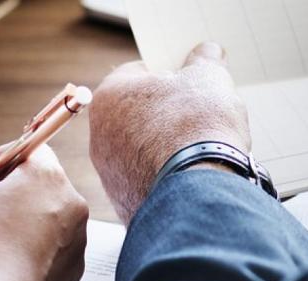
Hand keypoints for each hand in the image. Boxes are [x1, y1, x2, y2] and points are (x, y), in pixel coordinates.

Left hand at [89, 42, 250, 224]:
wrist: (197, 193)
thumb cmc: (196, 127)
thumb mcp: (208, 79)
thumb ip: (204, 60)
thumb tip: (207, 53)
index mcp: (110, 96)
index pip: (138, 72)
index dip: (168, 73)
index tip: (188, 80)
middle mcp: (99, 134)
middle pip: (137, 112)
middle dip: (165, 111)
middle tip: (196, 113)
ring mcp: (108, 172)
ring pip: (139, 148)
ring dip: (164, 145)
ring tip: (197, 146)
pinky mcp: (122, 200)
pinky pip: (145, 179)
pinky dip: (164, 175)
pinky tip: (189, 174)